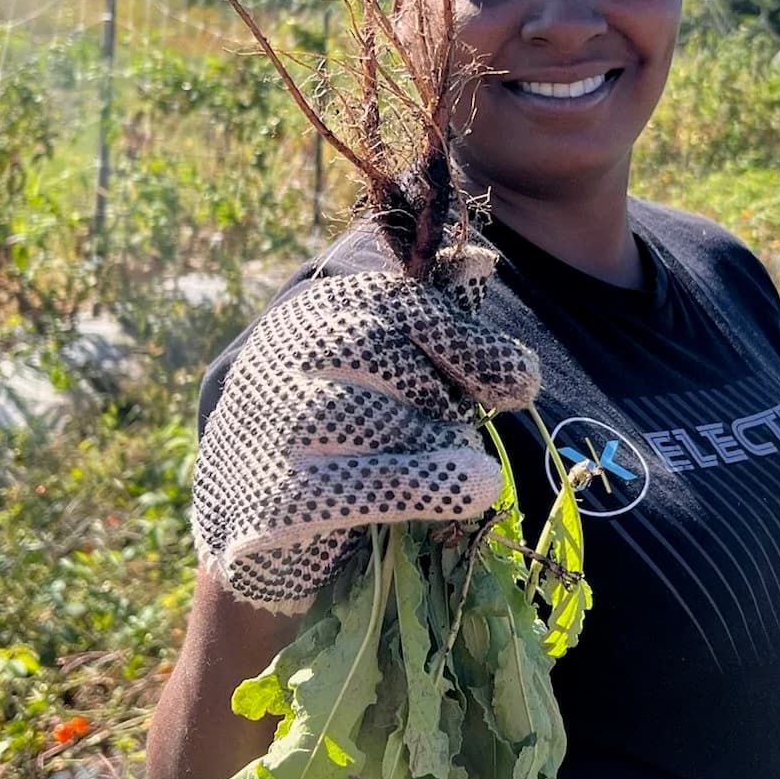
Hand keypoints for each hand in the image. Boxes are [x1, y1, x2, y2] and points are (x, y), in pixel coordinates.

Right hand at [193, 243, 539, 612]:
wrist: (256, 517)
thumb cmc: (341, 432)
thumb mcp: (388, 369)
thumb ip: (433, 321)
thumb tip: (479, 261)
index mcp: (315, 310)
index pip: (399, 303)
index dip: (468, 342)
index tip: (523, 384)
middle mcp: (280, 354)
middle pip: (384, 355)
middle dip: (440, 397)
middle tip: (459, 428)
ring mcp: (267, 423)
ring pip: (377, 419)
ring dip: (434, 444)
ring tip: (449, 460)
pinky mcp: (269, 497)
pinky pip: (365, 485)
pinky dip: (427, 484)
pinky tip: (473, 488)